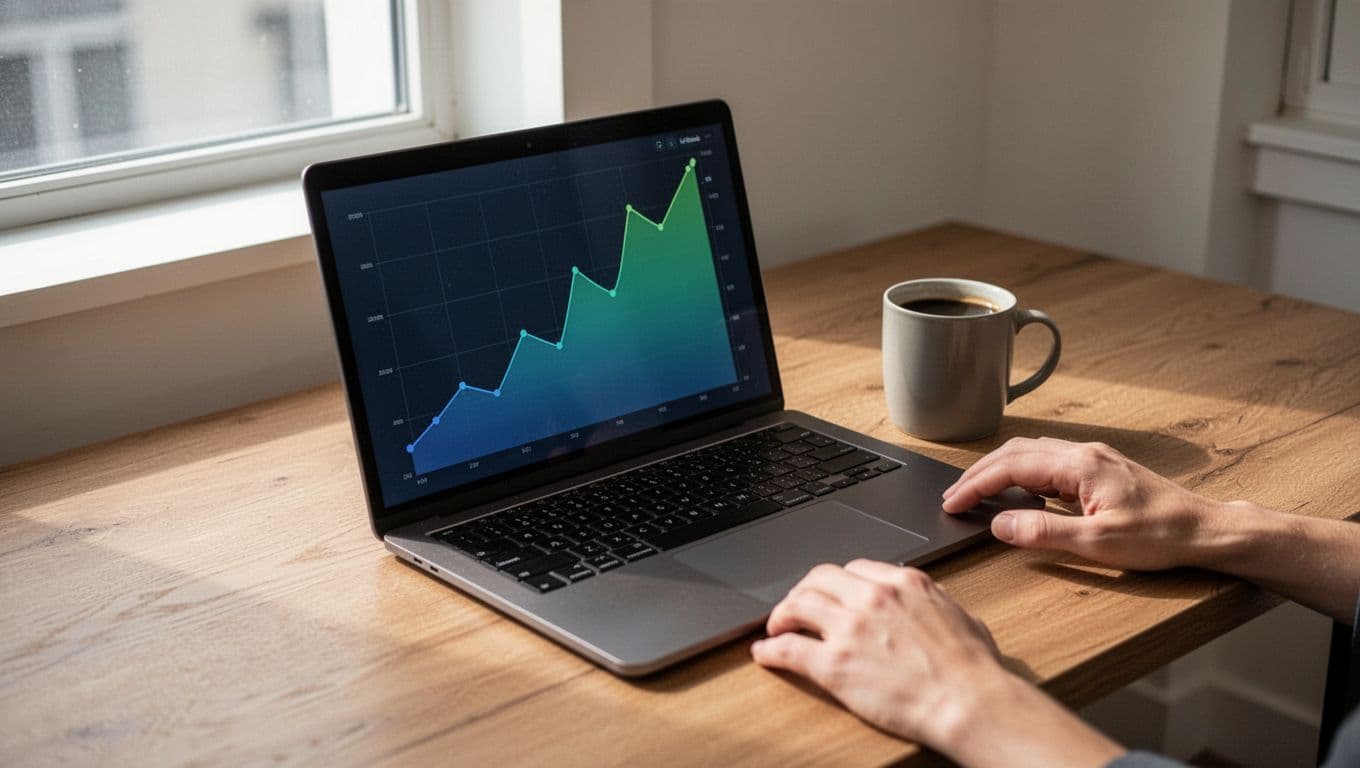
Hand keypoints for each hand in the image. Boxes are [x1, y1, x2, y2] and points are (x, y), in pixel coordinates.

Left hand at [752, 560, 1122, 767]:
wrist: (969, 703)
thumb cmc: (972, 667)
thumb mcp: (958, 613)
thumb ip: (932, 598)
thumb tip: (924, 595)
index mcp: (902, 582)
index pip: (853, 568)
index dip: (836, 582)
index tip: (830, 594)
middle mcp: (871, 597)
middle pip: (818, 578)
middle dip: (802, 590)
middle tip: (796, 606)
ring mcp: (849, 629)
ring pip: (797, 604)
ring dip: (781, 615)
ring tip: (777, 627)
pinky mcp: (833, 664)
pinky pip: (788, 649)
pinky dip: (769, 650)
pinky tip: (764, 653)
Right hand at [942, 437, 1230, 570]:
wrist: (1205, 530)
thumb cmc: (1161, 536)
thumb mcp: (1097, 542)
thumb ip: (1043, 532)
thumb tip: (1001, 525)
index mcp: (1079, 465)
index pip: (1010, 467)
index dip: (976, 485)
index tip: (953, 502)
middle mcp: (1084, 453)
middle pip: (1015, 452)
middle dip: (979, 474)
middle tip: (954, 496)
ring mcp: (1093, 458)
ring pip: (1030, 453)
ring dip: (998, 470)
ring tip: (976, 491)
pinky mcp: (1100, 469)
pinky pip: (1048, 461)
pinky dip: (1020, 472)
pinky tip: (1017, 489)